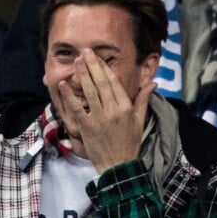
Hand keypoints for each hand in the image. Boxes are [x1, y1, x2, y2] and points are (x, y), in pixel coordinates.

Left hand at [59, 49, 155, 172]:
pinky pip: (77, 108)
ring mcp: (99, 118)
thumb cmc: (130, 143)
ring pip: (89, 92)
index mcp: (126, 108)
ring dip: (82, 75)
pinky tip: (63, 84)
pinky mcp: (87, 127)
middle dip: (92, 66)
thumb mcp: (139, 121)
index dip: (104, 69)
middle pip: (101, 83)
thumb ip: (143, 100)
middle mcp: (112, 111)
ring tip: (77, 61)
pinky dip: (69, 96)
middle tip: (85, 51)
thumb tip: (153, 83)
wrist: (118, 165)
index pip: (114, 83)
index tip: (97, 57)